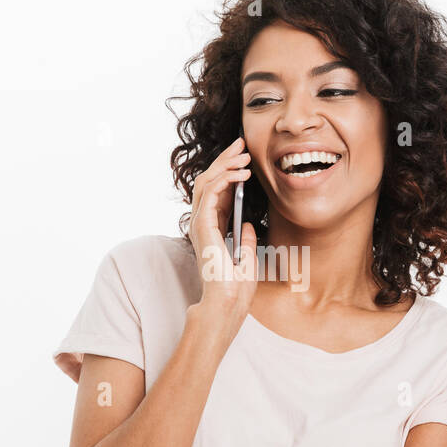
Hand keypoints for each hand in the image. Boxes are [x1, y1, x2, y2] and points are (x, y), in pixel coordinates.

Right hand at [186, 136, 257, 319]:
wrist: (227, 303)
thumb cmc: (234, 288)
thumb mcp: (246, 258)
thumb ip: (245, 239)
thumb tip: (247, 223)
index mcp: (212, 229)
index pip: (217, 191)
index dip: (229, 170)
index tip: (244, 156)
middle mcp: (202, 223)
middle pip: (209, 180)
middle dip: (225, 160)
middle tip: (242, 144)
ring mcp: (200, 224)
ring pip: (207, 182)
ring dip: (225, 165)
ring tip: (244, 155)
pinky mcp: (202, 226)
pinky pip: (209, 194)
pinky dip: (223, 180)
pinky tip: (240, 174)